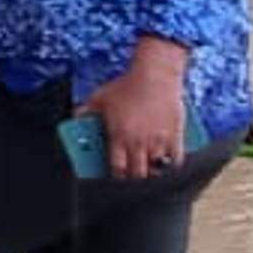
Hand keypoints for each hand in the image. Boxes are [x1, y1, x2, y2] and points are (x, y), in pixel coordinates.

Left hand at [91, 44, 189, 180]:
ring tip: (149, 170)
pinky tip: (168, 164)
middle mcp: (139, 142)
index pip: (117, 168)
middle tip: (132, 174)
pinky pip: (176, 160)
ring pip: (157, 169)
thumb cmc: (125, 86)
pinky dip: (172, 164)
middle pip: (138, 173)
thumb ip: (85, 111)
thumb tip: (75, 117)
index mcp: (119, 136)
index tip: (116, 176)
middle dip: (134, 176)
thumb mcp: (99, 98)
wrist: (154, 75)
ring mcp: (159, 141)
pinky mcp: (176, 136)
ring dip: (153, 171)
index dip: (116, 175)